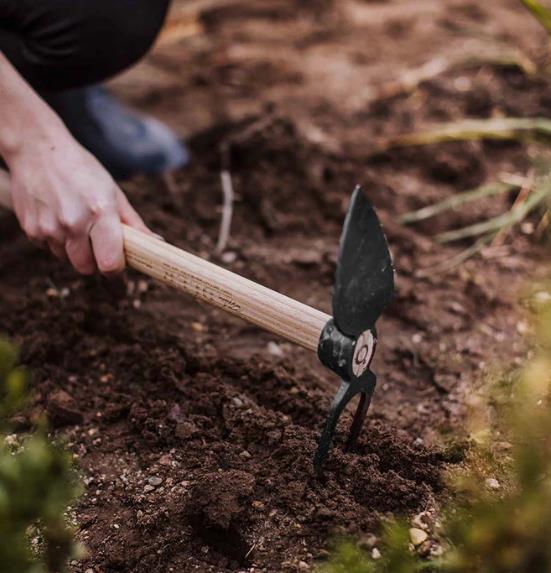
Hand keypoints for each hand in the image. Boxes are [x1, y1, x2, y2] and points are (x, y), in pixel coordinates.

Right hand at [7, 131, 150, 274]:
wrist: (37, 148)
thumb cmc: (82, 170)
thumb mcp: (113, 192)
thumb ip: (133, 223)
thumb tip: (157, 244)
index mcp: (100, 212)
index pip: (110, 263)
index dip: (115, 268)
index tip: (117, 262)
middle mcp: (74, 223)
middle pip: (87, 268)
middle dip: (94, 260)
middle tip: (95, 240)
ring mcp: (49, 227)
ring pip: (66, 259)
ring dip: (72, 249)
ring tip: (73, 221)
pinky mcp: (30, 229)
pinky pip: (48, 249)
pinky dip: (54, 240)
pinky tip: (55, 216)